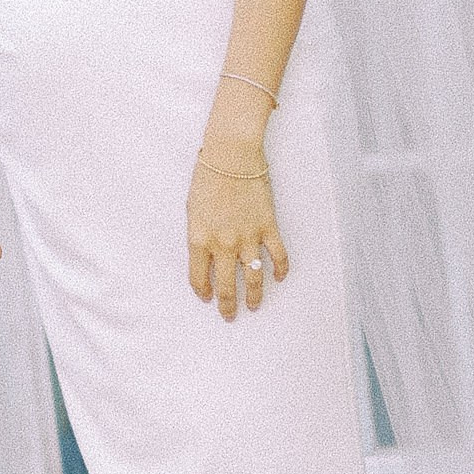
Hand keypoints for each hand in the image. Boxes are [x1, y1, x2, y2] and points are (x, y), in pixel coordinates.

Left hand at [187, 147, 287, 319]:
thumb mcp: (192, 210)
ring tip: (255, 306)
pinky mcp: (268, 227)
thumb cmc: (207, 178)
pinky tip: (279, 277)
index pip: (199, 278)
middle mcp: (223, 245)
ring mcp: (247, 238)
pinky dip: (280, 269)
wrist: (231, 157)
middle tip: (230, 316)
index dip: (203, 292)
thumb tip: (205, 253)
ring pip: (253, 277)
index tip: (207, 299)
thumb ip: (199, 235)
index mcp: (199, 240)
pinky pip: (277, 255)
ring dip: (255, 295)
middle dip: (228, 305)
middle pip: (226, 285)